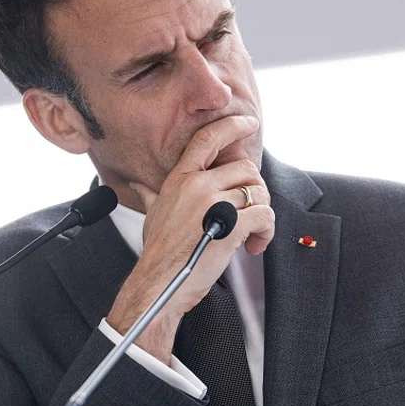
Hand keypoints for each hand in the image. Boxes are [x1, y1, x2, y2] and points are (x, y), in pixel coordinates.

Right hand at [106, 115, 275, 361]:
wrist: (159, 283)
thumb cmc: (157, 252)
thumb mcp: (152, 215)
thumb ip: (150, 194)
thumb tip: (138, 185)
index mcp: (181, 179)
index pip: (208, 139)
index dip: (232, 125)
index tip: (248, 122)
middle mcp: (198, 185)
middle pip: (245, 167)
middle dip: (255, 190)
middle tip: (250, 213)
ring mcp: (214, 204)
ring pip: (259, 191)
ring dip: (262, 213)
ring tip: (252, 234)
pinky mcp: (232, 226)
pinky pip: (265, 215)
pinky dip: (266, 232)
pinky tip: (254, 246)